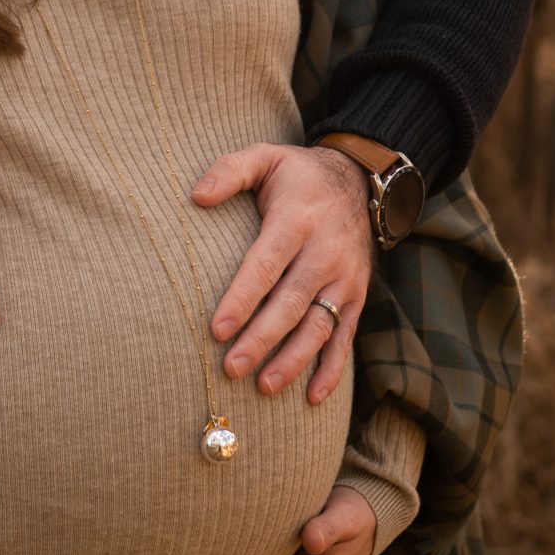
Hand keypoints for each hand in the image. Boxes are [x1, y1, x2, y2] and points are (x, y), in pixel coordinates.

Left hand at [190, 141, 371, 404]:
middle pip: (291, 302)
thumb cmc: (297, 174)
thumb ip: (230, 170)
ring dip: (293, 359)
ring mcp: (344, 277)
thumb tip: (196, 195)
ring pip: (319, 325)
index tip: (216, 328)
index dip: (242, 298)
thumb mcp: (265, 156)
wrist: (358, 180)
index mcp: (297, 220)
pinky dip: (332, 368)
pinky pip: (345, 336)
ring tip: (264, 385)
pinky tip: (312, 397)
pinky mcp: (356, 295)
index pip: (266, 264)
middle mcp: (324, 252)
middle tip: (231, 367)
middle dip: (261, 337)